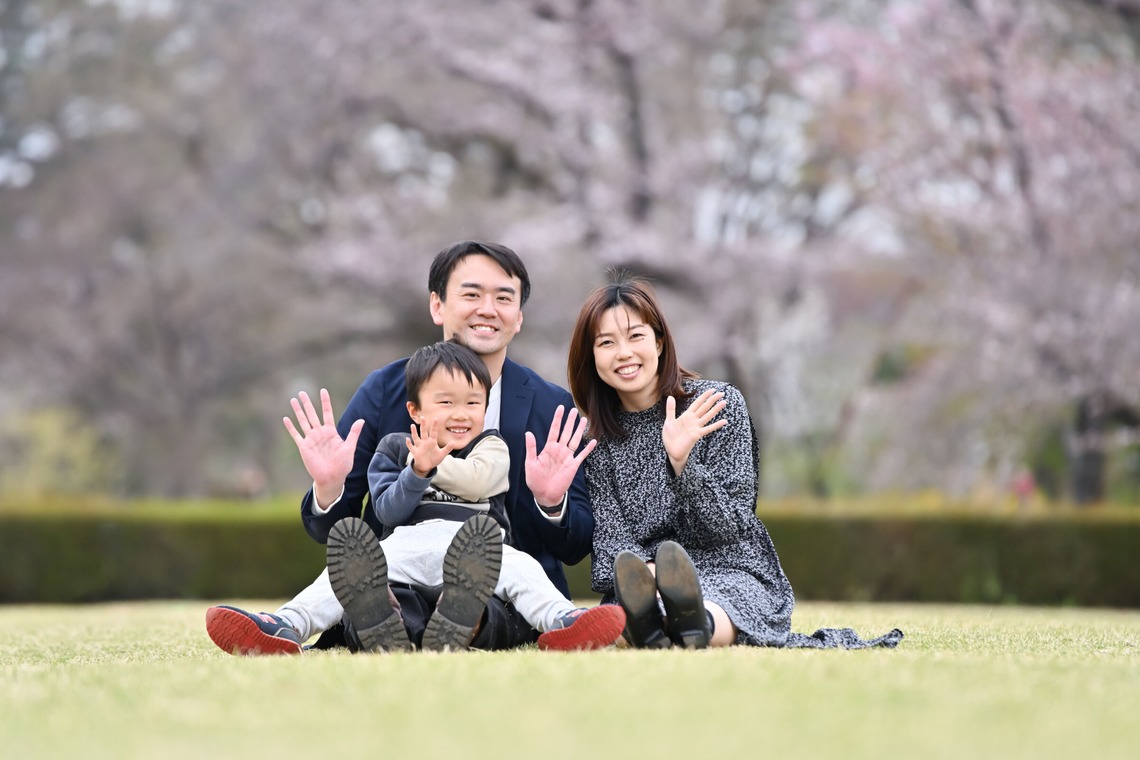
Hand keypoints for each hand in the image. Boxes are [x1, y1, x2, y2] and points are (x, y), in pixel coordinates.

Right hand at [282, 389, 363, 506]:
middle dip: (307, 403)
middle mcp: (320, 433)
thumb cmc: (342, 464)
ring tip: (293, 400)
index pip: (327, 413)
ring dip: (298, 411)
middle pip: (312, 414)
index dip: (325, 402)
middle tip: (302, 392)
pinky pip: (296, 435)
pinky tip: (286, 418)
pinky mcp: (304, 447)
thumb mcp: (349, 447)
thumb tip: (362, 420)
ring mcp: (311, 439)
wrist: (332, 478)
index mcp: (331, 432)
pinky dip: (291, 427)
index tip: (323, 390)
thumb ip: (354, 433)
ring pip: (303, 421)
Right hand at [405, 420, 455, 476]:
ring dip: (414, 432)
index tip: (436, 418)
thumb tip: (454, 442)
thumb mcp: (442, 454)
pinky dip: (409, 443)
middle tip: (423, 417)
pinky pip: (411, 447)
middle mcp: (425, 442)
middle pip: (424, 432)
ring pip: (416, 438)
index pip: (433, 432)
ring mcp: (419, 447)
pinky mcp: (415, 452)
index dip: (434, 426)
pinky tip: (407, 439)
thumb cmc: (434, 459)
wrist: (427, 467)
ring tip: (412, 426)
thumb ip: (447, 448)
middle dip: (423, 425)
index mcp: (432, 442)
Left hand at [525, 405, 596, 508]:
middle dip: (570, 421)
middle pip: (566, 432)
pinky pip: (582, 455)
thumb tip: (528, 433)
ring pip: (574, 440)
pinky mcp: (573, 465)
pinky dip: (587, 448)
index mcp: (548, 448)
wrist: (545, 494)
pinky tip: (593, 441)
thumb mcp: (530, 463)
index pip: (554, 430)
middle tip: (573, 410)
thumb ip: (531, 448)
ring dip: (579, 430)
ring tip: (583, 420)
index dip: (557, 419)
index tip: (561, 408)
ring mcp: (567, 457)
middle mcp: (559, 450)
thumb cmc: (535, 480)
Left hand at [662, 389, 726, 474]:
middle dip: (712, 400)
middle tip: (722, 393)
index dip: (704, 396)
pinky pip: (708, 429)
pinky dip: (716, 425)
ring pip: (707, 416)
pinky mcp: (697, 435)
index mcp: (686, 416)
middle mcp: (693, 420)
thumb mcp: (669, 421)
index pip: (697, 403)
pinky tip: (724, 421)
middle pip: (704, 407)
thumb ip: (670, 409)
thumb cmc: (670, 437)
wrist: (671, 451)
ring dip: (716, 409)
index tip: (711, 390)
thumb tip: (670, 396)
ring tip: (724, 402)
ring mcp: (696, 427)